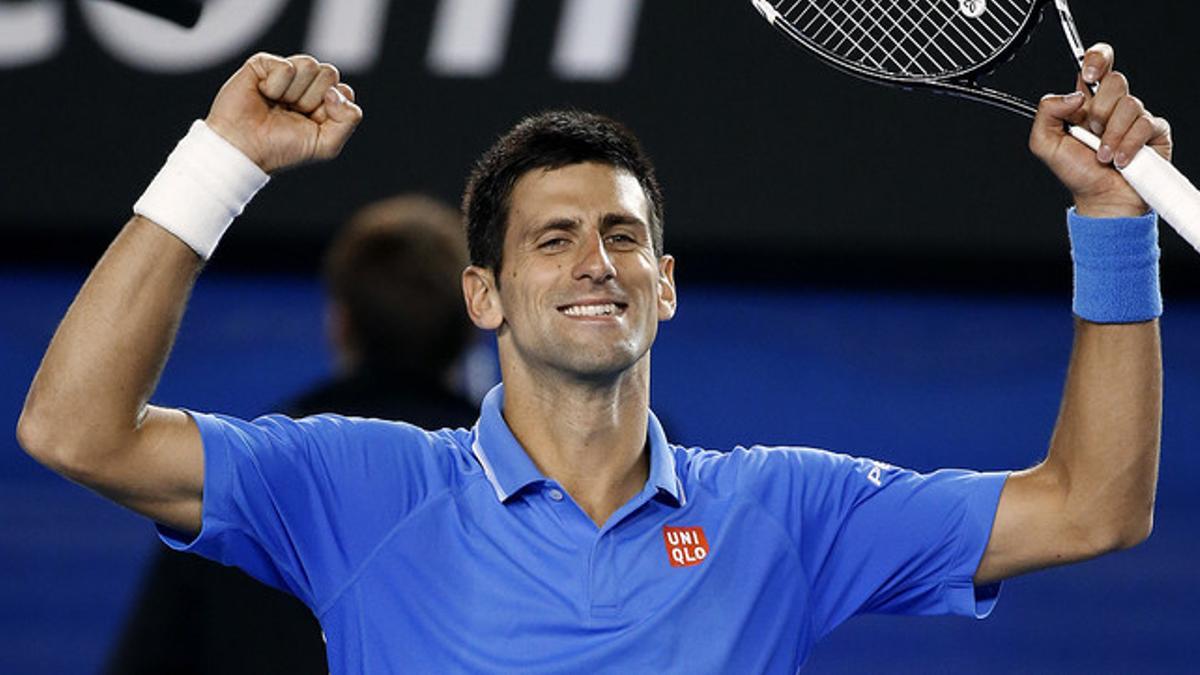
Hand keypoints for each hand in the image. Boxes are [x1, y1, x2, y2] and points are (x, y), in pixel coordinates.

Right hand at [204, 53, 363, 173]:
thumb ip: (349, 119)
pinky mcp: (263, 64)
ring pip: (310, 65)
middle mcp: (306, 84)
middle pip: (330, 72)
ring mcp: (285, 72)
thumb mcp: (326, 144)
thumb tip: (336, 91)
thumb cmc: (282, 149)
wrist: (244, 149)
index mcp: (323, 101)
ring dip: (294, 93)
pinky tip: (263, 95)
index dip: (331, 108)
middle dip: (313, 99)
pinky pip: (286, 67)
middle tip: (292, 114)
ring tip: (277, 105)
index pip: (344, 90)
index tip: (312, 123)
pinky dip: (276, 86)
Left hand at [1028, 43, 1171, 217]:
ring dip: (1112, 135)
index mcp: (1086, 101)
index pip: (1097, 62)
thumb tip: (1073, 95)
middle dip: (1099, 111)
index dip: (1097, 59)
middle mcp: (1113, 105)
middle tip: (1092, 133)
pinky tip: (1120, 160)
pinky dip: (1128, 146)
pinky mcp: (1154, 130)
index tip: (1089, 76)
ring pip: (1130, 104)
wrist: (1101, 198)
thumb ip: (1046, 113)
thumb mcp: (1045, 143)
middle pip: (1115, 80)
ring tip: (1103, 155)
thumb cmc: (1076, 173)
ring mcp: (1135, 116)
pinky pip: (1145, 125)